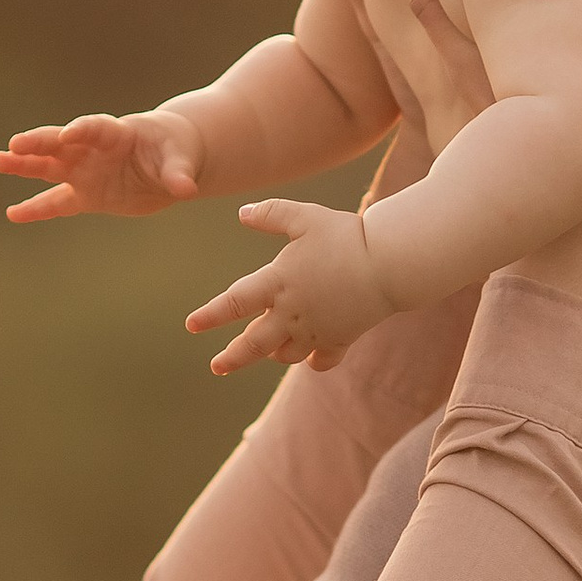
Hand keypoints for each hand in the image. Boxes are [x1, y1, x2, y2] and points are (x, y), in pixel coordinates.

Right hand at [0, 108, 201, 221]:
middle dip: (37, 143)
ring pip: (49, 168)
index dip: (81, 130)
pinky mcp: (86, 195)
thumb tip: (186, 189)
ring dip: (23, 166)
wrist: (170, 163)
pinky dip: (36, 209)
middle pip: (60, 143)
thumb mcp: (181, 159)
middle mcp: (93, 150)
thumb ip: (177, 174)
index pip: (94, 128)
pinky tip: (12, 214)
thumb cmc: (175, 150)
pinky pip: (57, 203)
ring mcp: (85, 172)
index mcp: (116, 133)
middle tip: (13, 145)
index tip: (67, 134)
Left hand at [185, 198, 393, 376]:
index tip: (191, 326)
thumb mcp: (305, 216)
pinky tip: (311, 358)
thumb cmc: (346, 235)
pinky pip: (322, 360)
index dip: (210, 315)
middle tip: (217, 366)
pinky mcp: (340, 339)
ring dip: (274, 353)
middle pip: (254, 343)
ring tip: (266, 350)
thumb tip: (241, 214)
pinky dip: (314, 361)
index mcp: (278, 283)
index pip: (234, 303)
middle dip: (233, 357)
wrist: (390, 263)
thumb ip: (271, 213)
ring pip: (286, 353)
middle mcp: (292, 313)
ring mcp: (316, 330)